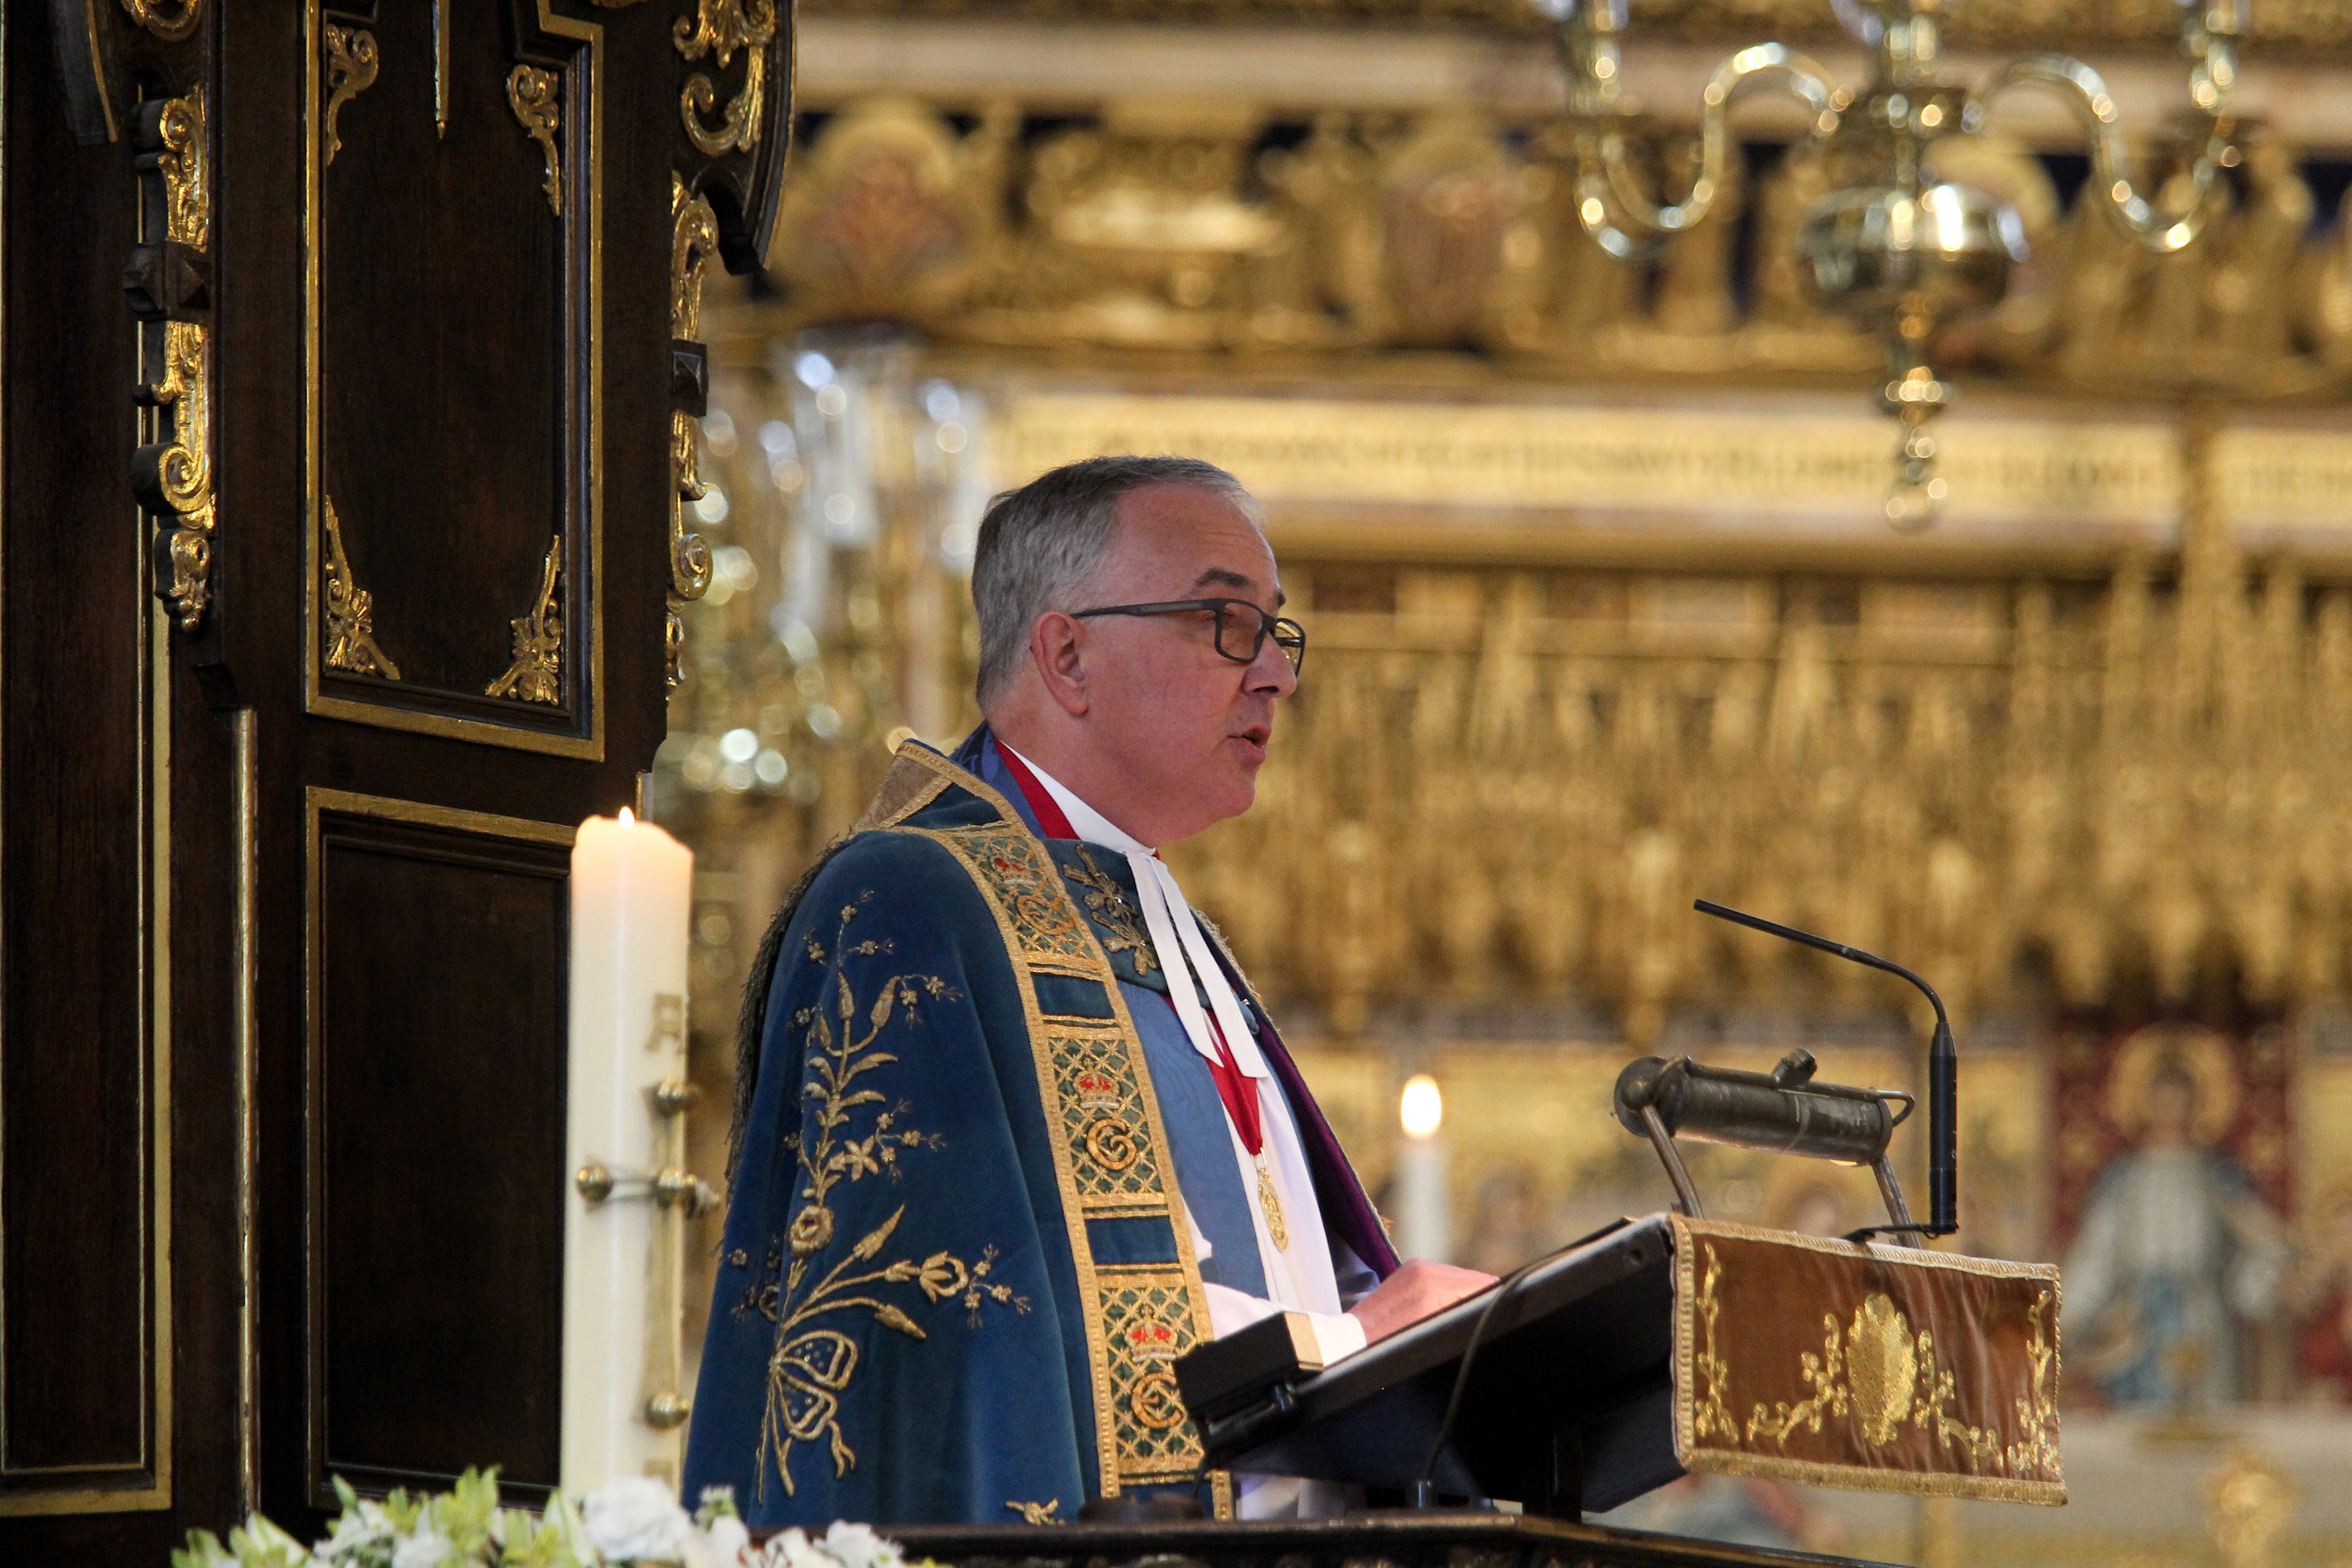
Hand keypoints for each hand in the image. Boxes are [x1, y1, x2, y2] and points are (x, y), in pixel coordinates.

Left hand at [1346, 1258, 1497, 1343]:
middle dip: (1479, 1298)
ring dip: (1463, 1292)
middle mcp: (1426, 1271)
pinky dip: (1447, 1287)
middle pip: (1474, 1279)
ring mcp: (1417, 1266)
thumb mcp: (1432, 1337)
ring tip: (1457, 1317)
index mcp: (1434, 1289)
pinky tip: (1441, 1307)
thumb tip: (1483, 1311)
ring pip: (1458, 1275)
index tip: (1500, 1311)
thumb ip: (1461, 1317)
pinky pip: (1442, 1273)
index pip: (1484, 1286)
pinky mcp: (1410, 1267)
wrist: (1352, 1339)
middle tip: (1478, 1319)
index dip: (1494, 1300)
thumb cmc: (1390, 1348)